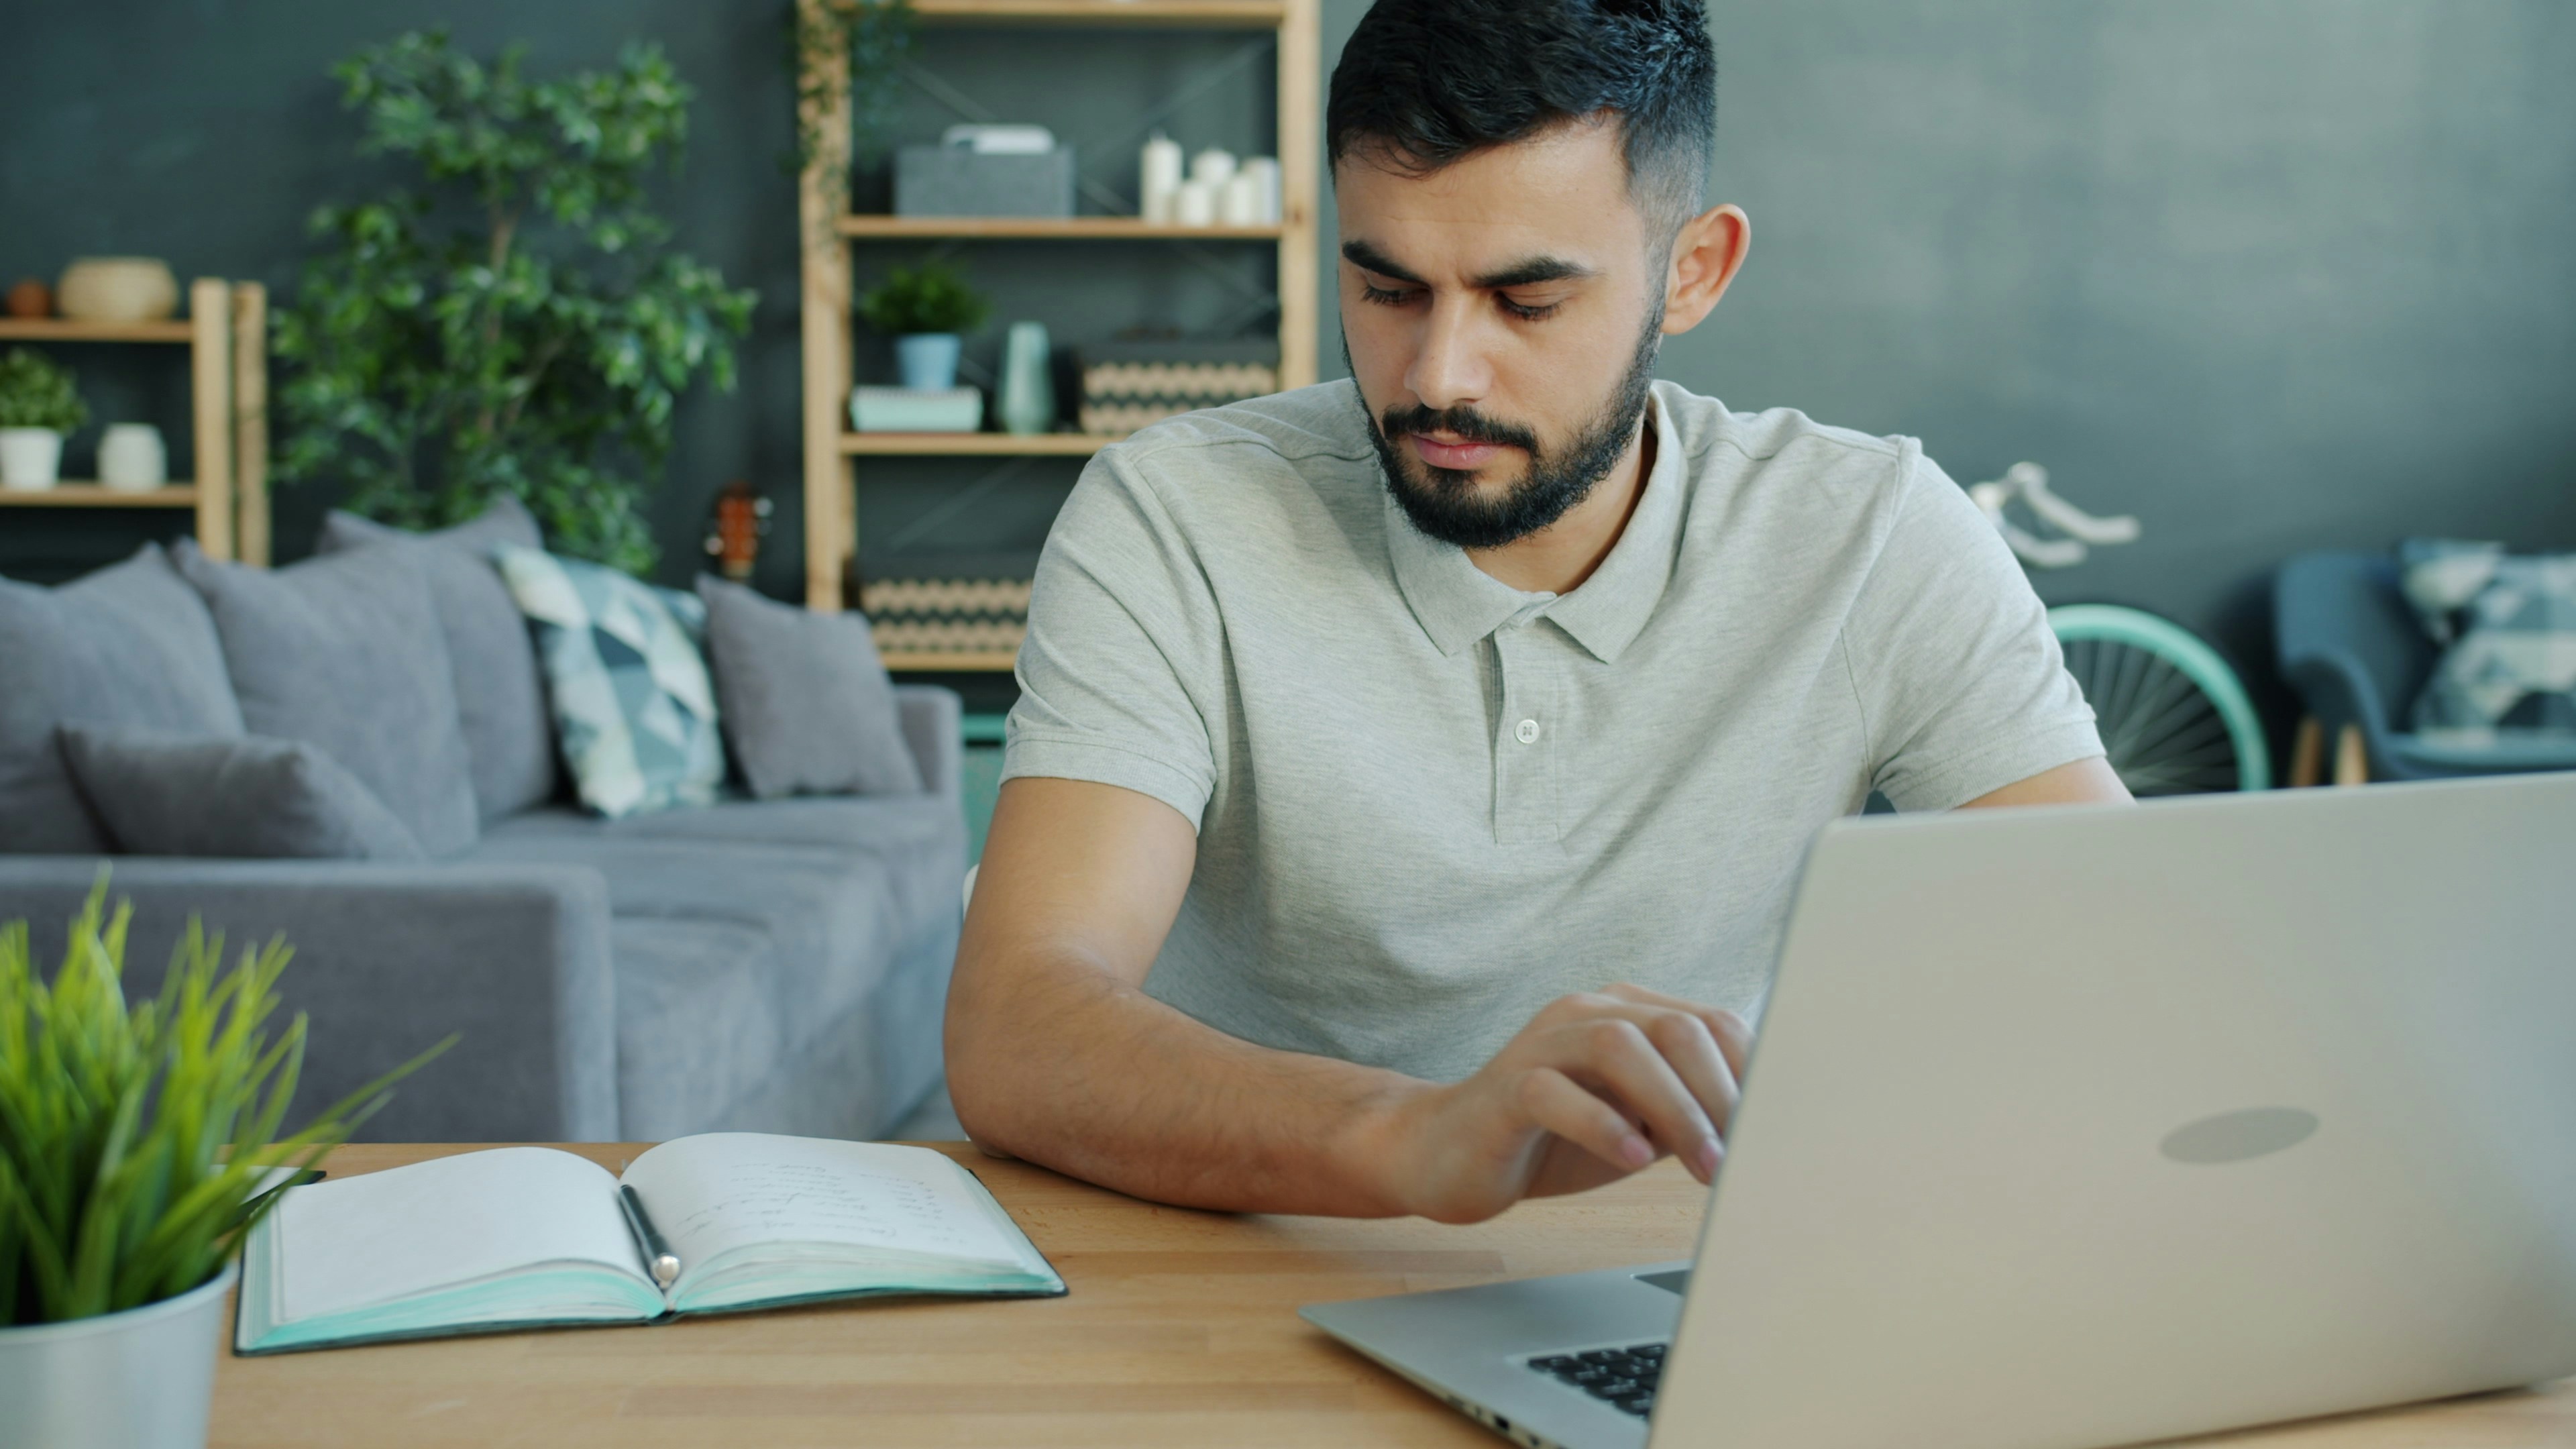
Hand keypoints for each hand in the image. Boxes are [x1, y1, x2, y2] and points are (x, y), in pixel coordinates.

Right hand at [1375, 984, 1750, 1223]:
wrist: (1450, 1153)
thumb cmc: (1554, 1140)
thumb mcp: (1639, 1123)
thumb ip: (1690, 1115)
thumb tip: (1766, 1134)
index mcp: (1628, 1015)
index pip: (1711, 1023)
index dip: (1751, 1076)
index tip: (1771, 1133)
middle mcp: (1588, 1015)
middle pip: (1675, 1028)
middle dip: (1719, 1097)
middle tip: (1737, 1160)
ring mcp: (1543, 1045)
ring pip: (1620, 1046)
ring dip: (1675, 1109)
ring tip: (1701, 1165)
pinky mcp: (1506, 1086)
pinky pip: (1554, 1090)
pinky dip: (1602, 1124)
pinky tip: (1631, 1159)